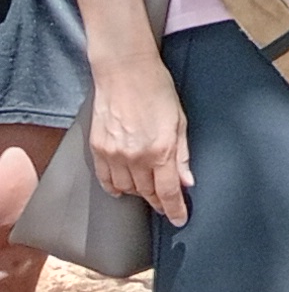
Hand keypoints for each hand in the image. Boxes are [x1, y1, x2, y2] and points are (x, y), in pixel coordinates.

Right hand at [91, 56, 191, 226]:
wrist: (125, 72)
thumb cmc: (157, 91)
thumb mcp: (180, 122)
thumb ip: (182, 155)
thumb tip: (187, 182)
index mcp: (160, 150)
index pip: (168, 192)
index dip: (175, 209)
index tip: (180, 219)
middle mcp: (135, 157)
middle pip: (147, 192)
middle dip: (159, 202)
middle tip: (167, 206)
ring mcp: (113, 154)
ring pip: (126, 188)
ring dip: (138, 194)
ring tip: (148, 192)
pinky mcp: (98, 148)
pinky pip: (105, 179)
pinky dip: (114, 187)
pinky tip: (121, 190)